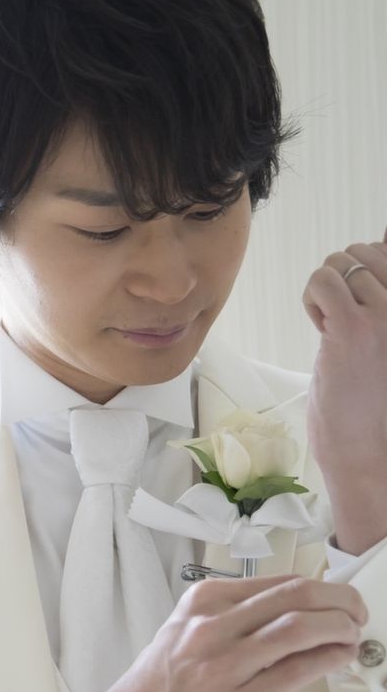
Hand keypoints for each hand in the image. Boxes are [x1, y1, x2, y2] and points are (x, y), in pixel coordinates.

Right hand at [80, 573, 365, 691]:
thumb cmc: (159, 686)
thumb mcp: (185, 632)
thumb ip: (230, 618)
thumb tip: (292, 613)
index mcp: (201, 602)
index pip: (278, 582)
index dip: (321, 589)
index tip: (338, 601)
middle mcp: (211, 626)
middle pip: (296, 596)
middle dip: (341, 600)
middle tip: (357, 613)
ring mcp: (223, 664)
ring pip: (300, 628)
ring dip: (341, 628)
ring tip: (352, 636)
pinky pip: (296, 672)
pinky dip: (329, 659)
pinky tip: (339, 658)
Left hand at [302, 226, 386, 470]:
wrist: (369, 446)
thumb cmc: (373, 396)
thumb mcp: (383, 339)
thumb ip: (380, 298)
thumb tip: (375, 246)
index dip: (364, 269)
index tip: (360, 307)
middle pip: (364, 249)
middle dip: (341, 277)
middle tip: (342, 317)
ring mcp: (386, 313)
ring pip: (340, 262)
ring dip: (324, 292)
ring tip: (334, 327)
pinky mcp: (353, 328)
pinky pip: (322, 281)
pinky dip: (312, 299)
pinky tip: (323, 329)